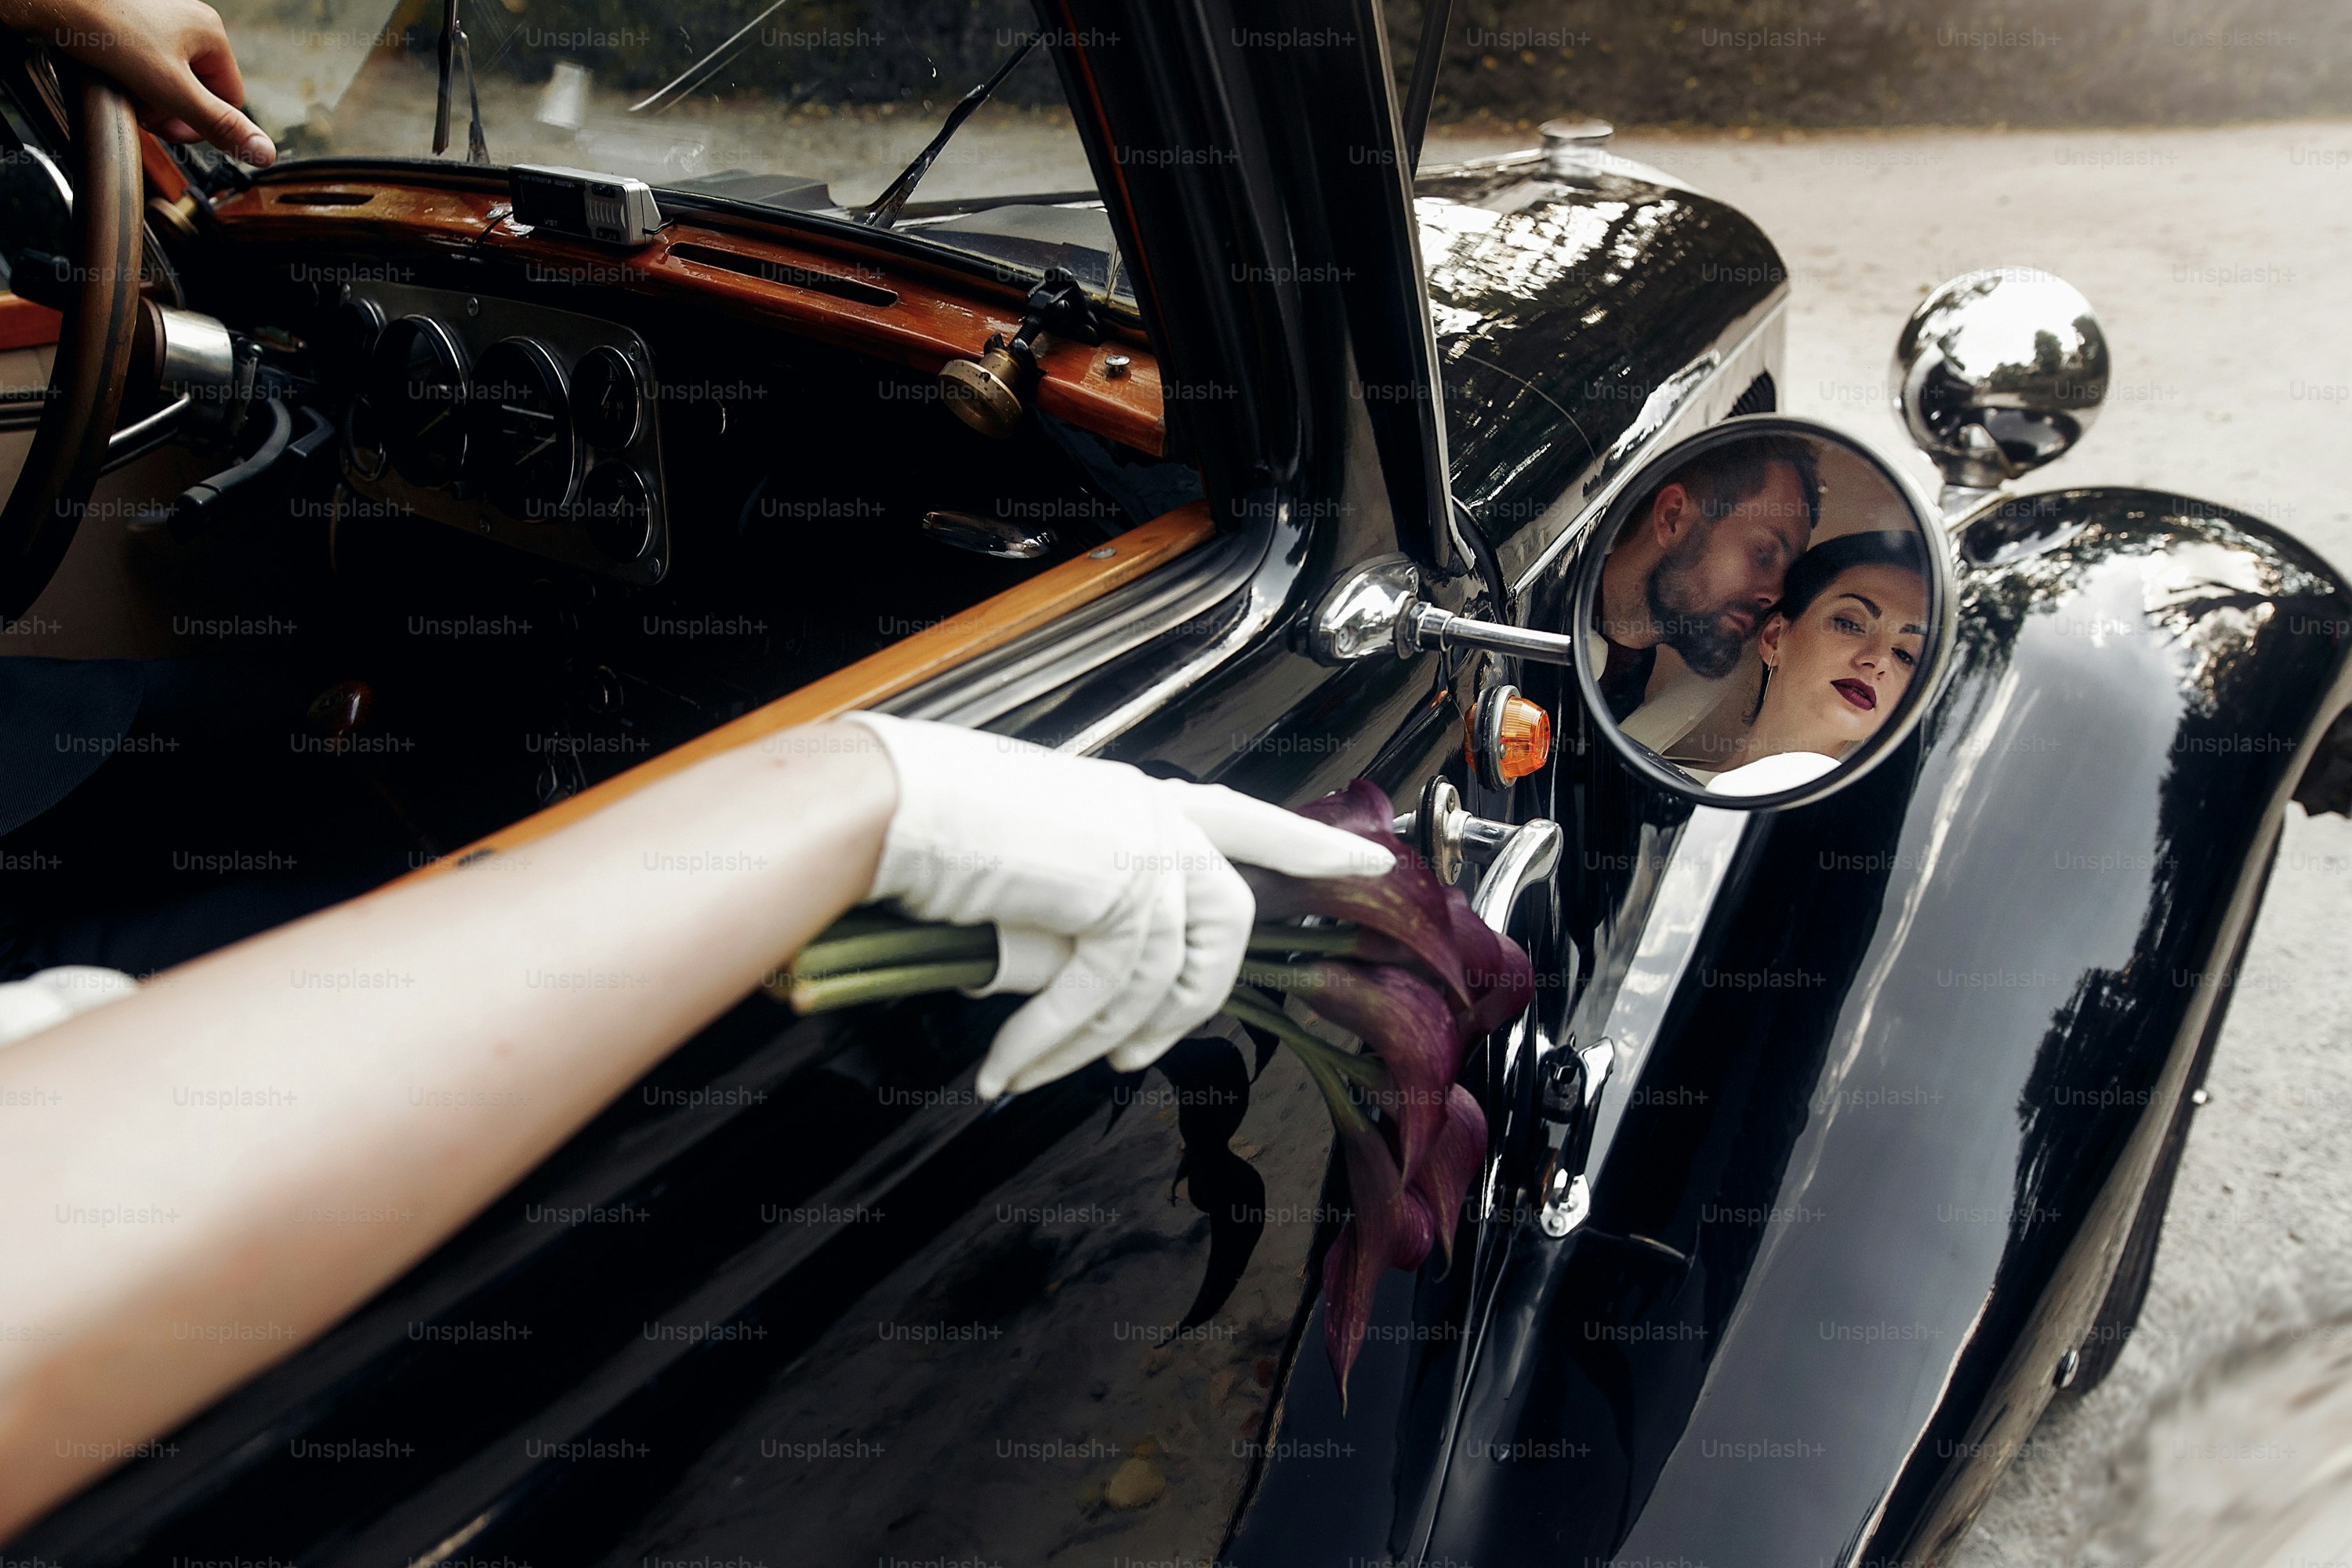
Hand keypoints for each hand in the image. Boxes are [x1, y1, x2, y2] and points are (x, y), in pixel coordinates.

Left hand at [5, 0, 273, 166]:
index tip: (171, 126)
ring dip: (149, 95)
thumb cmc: (105, 29)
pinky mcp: (130, 22)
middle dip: (171, 109)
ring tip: (125, 89)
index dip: (202, 123)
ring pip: (168, 78)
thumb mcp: (170, 90)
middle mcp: (189, 21)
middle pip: (197, 89)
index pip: (229, 99)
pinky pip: (143, 63)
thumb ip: (218, 123)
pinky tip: (112, 74)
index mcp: (210, 34)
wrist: (51, 1)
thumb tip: (263, 151)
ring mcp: (158, 20)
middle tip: (144, 111)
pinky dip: (130, 77)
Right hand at [842, 712, 1393, 1097]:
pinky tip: (1006, 1068)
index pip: (1243, 819)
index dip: (1308, 849)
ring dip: (1092, 1043)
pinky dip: (1051, 1043)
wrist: (886, 804)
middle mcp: (1152, 816)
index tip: (1372, 865)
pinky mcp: (1119, 893)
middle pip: (1224, 925)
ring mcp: (1143, 851)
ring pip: (1158, 980)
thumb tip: (1069, 975)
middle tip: (1138, 1058)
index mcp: (1133, 799)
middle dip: (1189, 1004)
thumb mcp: (1024, 857)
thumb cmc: (929, 821)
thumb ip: (1073, 901)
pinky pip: (1105, 998)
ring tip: (1033, 1072)